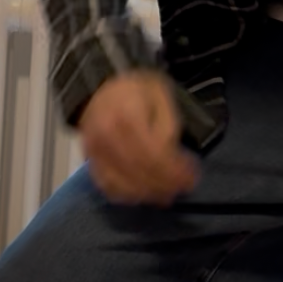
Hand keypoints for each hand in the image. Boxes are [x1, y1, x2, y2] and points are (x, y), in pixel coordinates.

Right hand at [78, 70, 200, 203]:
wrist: (102, 87)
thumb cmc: (136, 90)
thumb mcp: (160, 95)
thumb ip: (167, 126)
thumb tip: (170, 156)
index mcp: (126, 115)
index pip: (153, 154)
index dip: (174, 171)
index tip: (192, 177)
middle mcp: (106, 135)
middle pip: (138, 171)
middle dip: (165, 184)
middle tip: (185, 187)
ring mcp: (94, 150)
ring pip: (123, 183)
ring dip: (149, 193)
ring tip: (169, 193)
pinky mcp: (90, 160)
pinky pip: (107, 185)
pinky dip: (128, 195)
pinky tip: (145, 193)